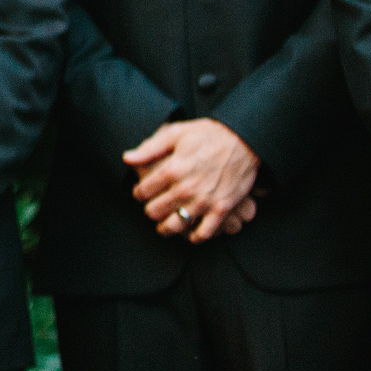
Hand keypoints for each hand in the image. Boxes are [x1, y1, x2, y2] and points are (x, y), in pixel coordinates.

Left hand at [124, 119, 259, 243]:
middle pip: (154, 211)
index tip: (141, 192)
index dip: (138, 193)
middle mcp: (186, 189)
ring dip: (166, 228)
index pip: (143, 191)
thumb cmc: (208, 135)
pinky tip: (189, 232)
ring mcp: (204, 202)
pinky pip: (203, 233)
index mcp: (172, 170)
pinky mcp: (222, 209)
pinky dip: (194, 237)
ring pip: (175, 226)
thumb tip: (126, 158)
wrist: (244, 141)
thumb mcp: (176, 134)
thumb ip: (149, 148)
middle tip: (152, 207)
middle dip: (150, 210)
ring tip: (164, 225)